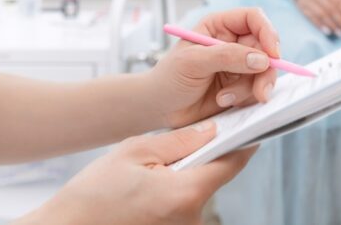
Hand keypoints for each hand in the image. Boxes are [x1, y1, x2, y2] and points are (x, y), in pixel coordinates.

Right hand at [16, 122, 255, 224]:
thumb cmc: (93, 195)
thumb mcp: (134, 152)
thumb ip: (179, 141)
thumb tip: (211, 130)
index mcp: (186, 194)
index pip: (232, 162)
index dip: (242, 140)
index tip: (248, 124)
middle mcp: (192, 218)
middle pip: (216, 176)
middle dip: (206, 155)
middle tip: (187, 139)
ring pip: (199, 190)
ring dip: (188, 174)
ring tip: (156, 166)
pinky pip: (185, 204)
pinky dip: (176, 189)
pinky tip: (151, 184)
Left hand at [151, 8, 279, 127]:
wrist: (159, 109)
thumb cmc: (168, 79)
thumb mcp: (193, 62)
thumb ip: (227, 57)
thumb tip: (262, 59)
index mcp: (219, 26)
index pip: (254, 19)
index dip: (267, 33)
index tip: (273, 55)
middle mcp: (233, 43)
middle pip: (266, 49)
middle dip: (265, 71)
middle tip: (261, 91)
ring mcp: (239, 66)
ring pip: (265, 72)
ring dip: (252, 89)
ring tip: (226, 99)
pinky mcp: (241, 87)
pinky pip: (258, 90)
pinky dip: (246, 99)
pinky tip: (224, 102)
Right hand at [292, 0, 340, 35]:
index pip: (338, 1)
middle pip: (330, 8)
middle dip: (340, 21)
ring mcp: (308, 0)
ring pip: (322, 14)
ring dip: (332, 25)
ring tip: (340, 33)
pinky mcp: (302, 8)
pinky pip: (312, 18)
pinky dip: (320, 26)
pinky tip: (328, 32)